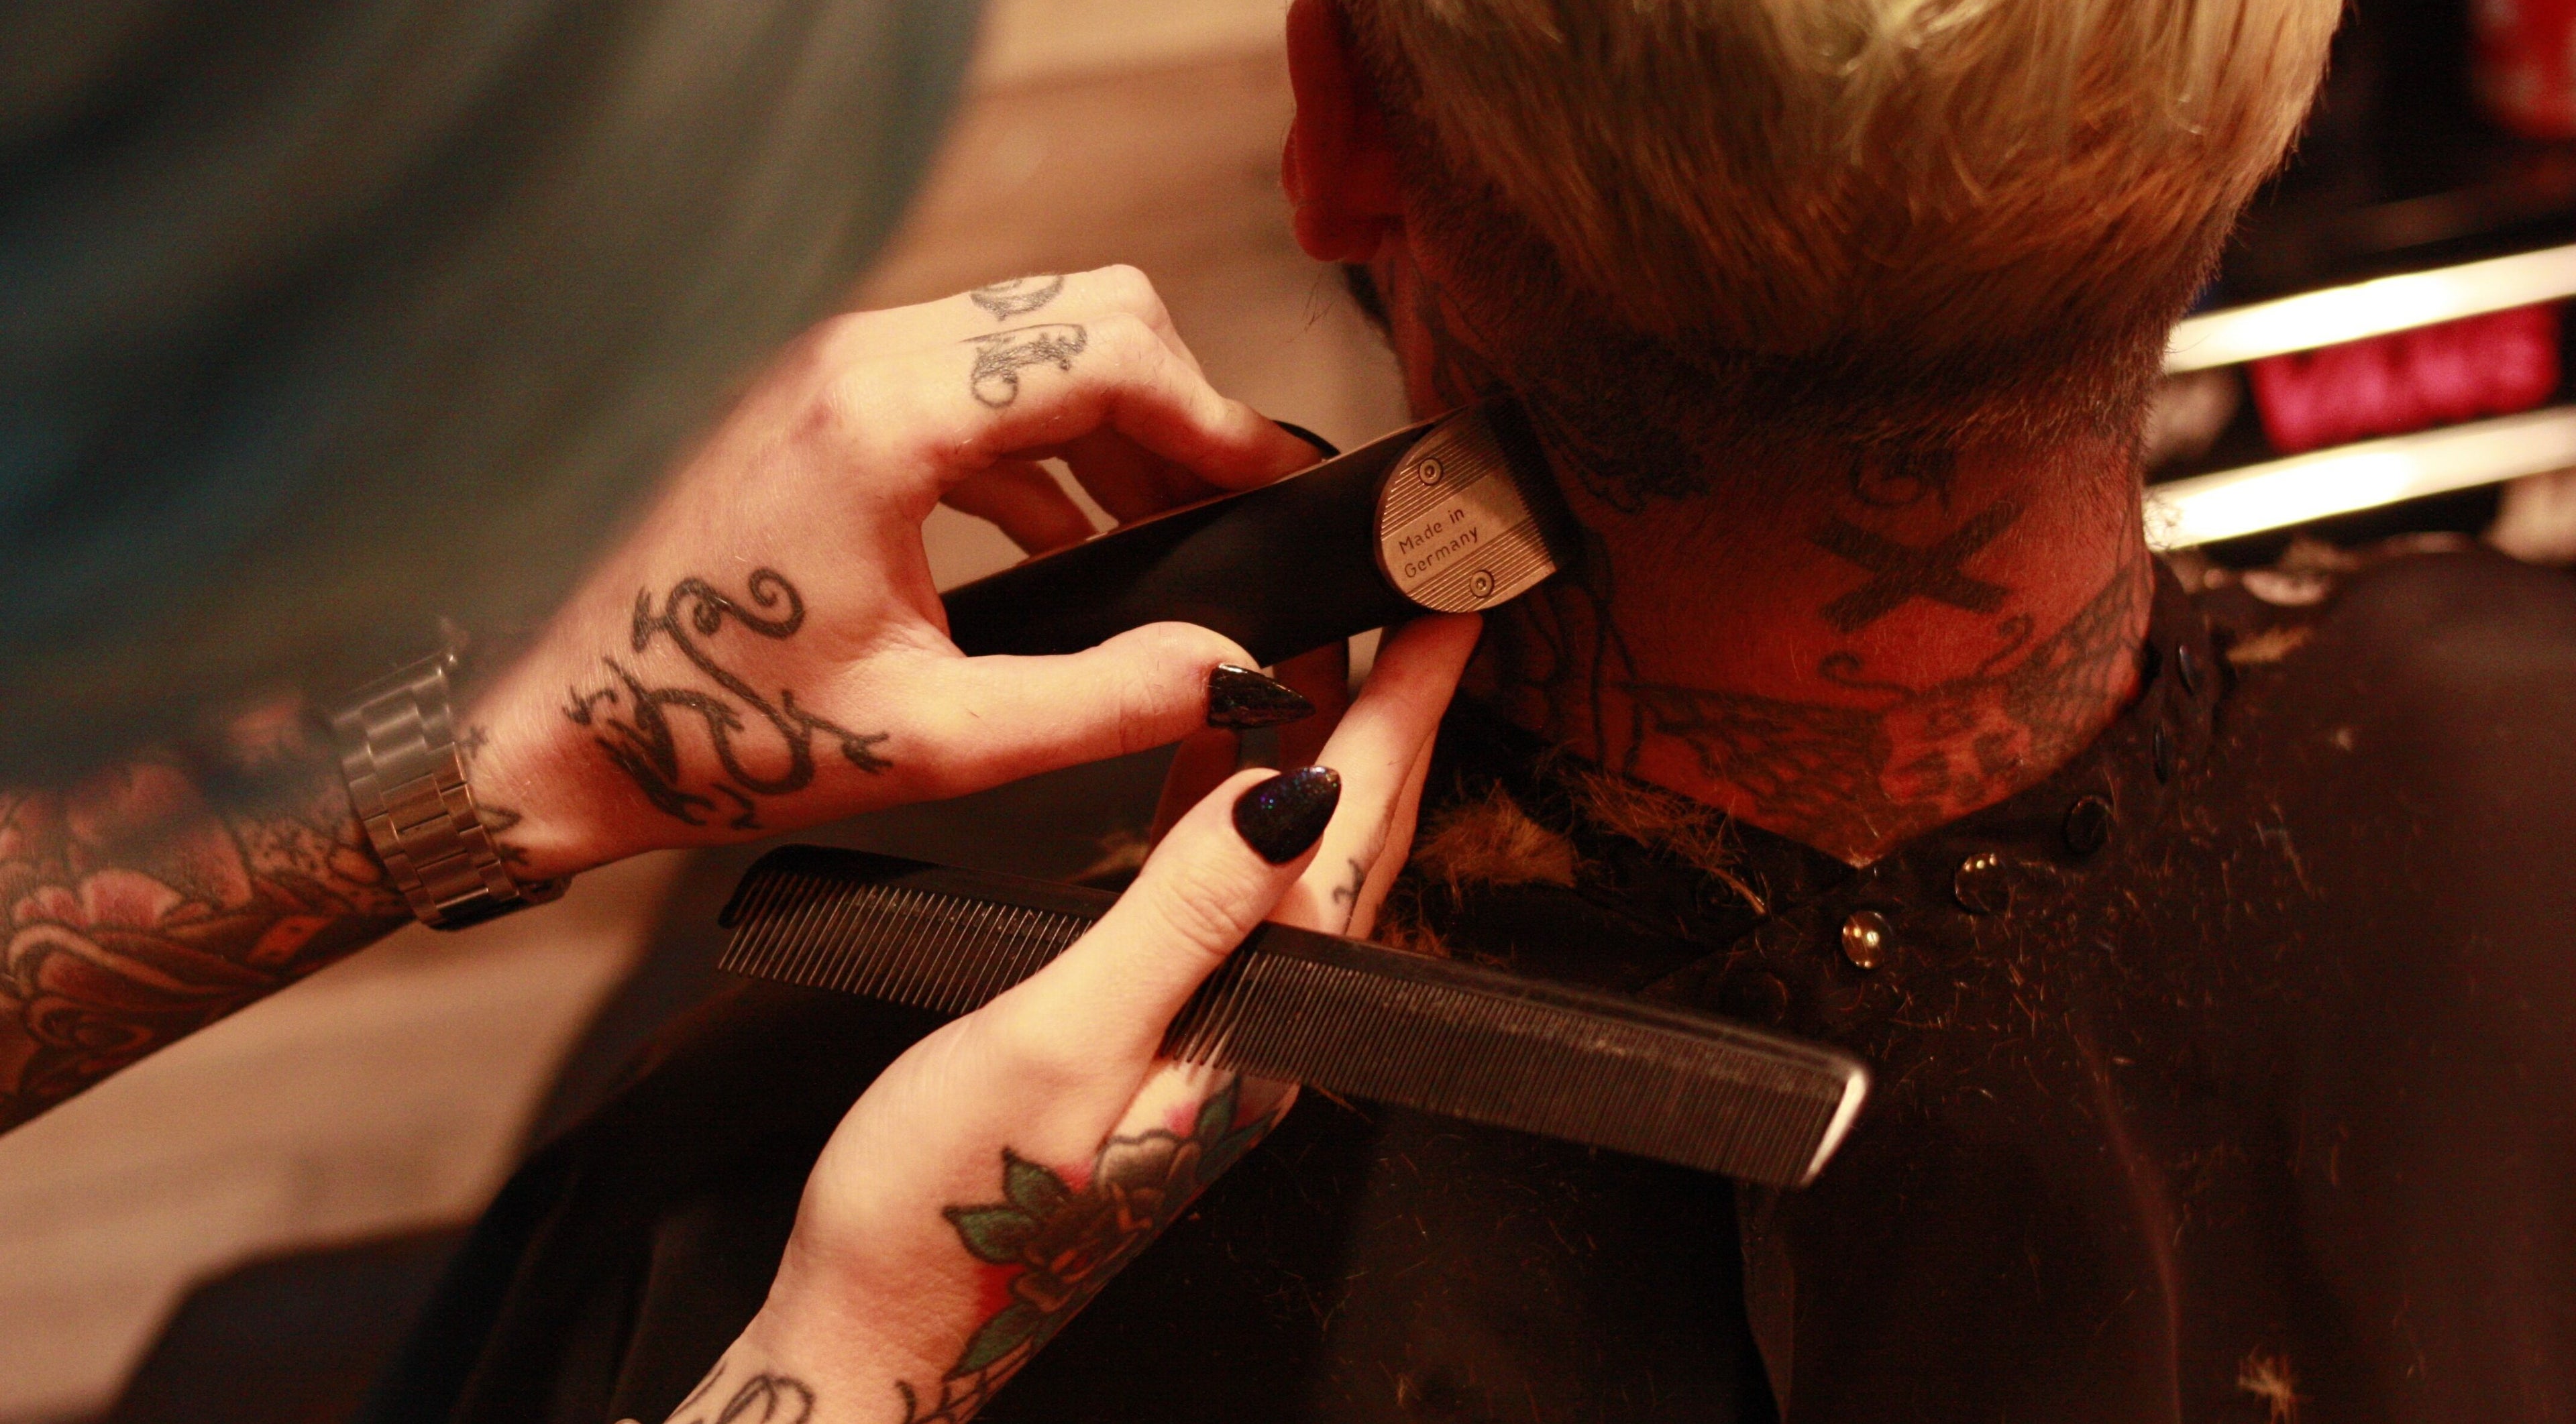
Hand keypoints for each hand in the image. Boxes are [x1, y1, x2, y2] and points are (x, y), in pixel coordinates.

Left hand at [462, 268, 1324, 877]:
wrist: (562, 732)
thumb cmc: (716, 736)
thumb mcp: (933, 741)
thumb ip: (1101, 704)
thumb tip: (1231, 671)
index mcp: (884, 421)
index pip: (1111, 349)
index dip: (1218, 417)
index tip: (1279, 486)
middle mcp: (860, 360)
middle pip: (1088, 313)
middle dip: (1180, 407)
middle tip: (1232, 510)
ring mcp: (839, 370)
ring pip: (1038, 339)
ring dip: (1120, 427)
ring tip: (1173, 535)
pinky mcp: (829, 401)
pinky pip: (981, 383)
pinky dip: (1052, 445)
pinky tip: (1077, 540)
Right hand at [643, 615, 1477, 1423]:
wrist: (884, 1326)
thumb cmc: (946, 1215)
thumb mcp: (1063, 1043)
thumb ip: (1180, 915)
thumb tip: (1291, 795)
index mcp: (1256, 1032)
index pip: (1356, 840)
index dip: (1405, 714)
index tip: (1448, 615)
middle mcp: (1256, 1035)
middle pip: (1346, 844)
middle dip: (1386, 713)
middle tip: (1413, 602)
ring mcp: (1210, 1037)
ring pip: (1286, 861)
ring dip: (1313, 749)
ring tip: (1327, 645)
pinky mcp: (1154, 1037)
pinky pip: (1218, 895)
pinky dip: (1225, 807)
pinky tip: (1213, 765)